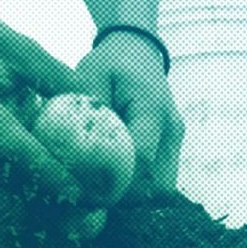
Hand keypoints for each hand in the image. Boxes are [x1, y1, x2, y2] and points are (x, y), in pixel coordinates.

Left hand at [76, 31, 183, 201]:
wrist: (139, 50)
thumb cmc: (112, 61)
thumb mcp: (91, 75)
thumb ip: (86, 110)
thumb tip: (71, 149)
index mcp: (152, 110)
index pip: (141, 160)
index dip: (114, 183)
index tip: (84, 191)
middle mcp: (171, 130)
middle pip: (158, 185)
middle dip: (126, 197)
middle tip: (91, 196)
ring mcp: (175, 141)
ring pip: (162, 188)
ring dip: (133, 195)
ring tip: (99, 190)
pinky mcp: (171, 147)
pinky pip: (159, 179)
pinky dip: (137, 186)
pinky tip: (111, 180)